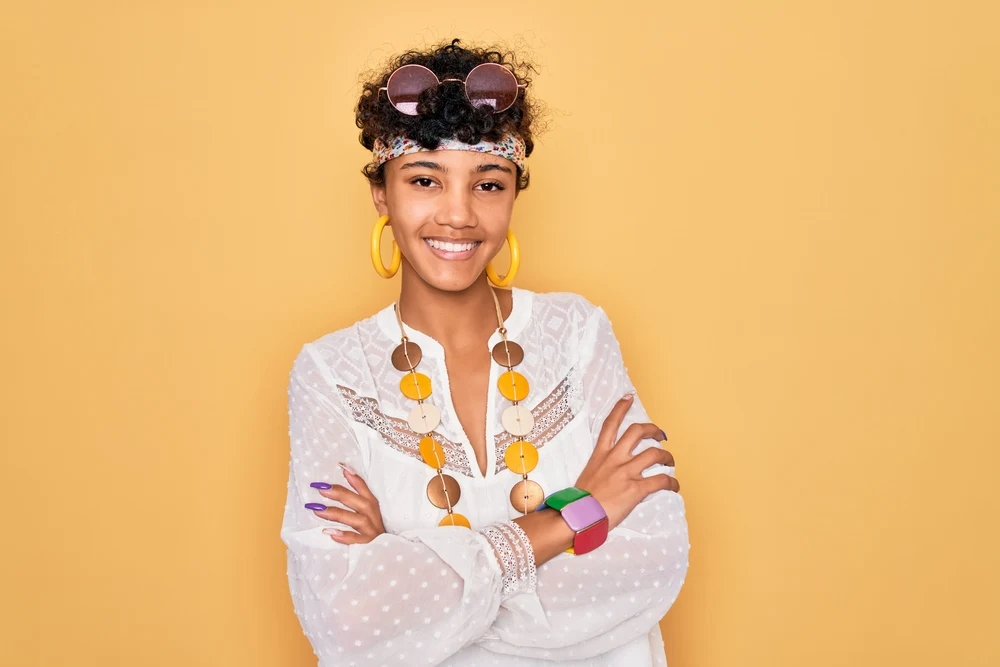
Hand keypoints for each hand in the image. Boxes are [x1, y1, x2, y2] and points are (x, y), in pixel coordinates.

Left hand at [305, 463, 385, 544]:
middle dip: (340, 494)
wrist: (387, 553)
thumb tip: (340, 479)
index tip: (341, 466)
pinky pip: (356, 540)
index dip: (354, 477)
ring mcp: (372, 531)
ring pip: (356, 519)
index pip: (364, 489)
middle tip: (321, 488)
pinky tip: (330, 533)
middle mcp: (373, 516)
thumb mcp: (366, 513)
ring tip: (317, 510)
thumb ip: (353, 499)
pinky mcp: (369, 546)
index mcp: (372, 505)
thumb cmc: (372, 530)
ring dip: (337, 514)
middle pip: (358, 502)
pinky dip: (344, 536)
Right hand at [574, 394, 678, 530]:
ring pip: (654, 454)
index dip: (620, 408)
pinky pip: (661, 480)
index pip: (610, 424)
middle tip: (660, 434)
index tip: (628, 397)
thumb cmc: (581, 502)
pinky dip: (671, 482)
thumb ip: (603, 470)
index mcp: (600, 454)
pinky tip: (674, 486)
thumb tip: (613, 475)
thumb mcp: (589, 477)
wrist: (579, 517)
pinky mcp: (636, 488)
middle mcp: (614, 459)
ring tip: (670, 461)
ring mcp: (626, 472)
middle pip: (637, 432)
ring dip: (666, 456)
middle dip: (652, 429)